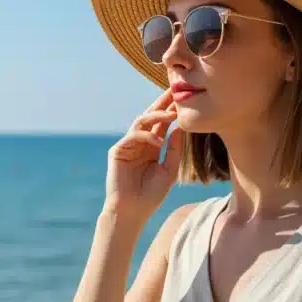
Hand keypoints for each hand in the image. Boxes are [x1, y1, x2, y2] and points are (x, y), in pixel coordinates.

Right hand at [104, 88, 184, 224]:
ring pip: (141, 122)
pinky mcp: (118, 151)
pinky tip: (159, 141)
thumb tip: (181, 127)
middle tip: (174, 90)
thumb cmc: (151, 195)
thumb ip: (175, 150)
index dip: (171, 109)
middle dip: (162, 103)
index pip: (162, 123)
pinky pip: (133, 136)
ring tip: (172, 114)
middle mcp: (140, 142)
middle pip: (151, 116)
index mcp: (152, 146)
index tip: (184, 96)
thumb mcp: (169, 170)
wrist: (132, 211)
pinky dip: (146, 136)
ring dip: (157, 116)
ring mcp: (128, 145)